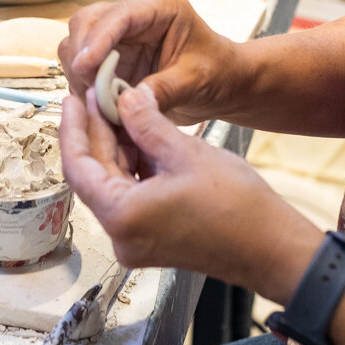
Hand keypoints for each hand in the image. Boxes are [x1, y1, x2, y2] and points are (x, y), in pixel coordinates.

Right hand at [58, 0, 251, 127]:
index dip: (98, 38)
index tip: (83, 65)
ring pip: (77, 41)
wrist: (222, 83)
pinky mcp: (110, 53)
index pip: (120, 14)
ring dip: (79, 72)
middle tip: (91, 91)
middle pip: (88, 21)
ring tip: (98, 101)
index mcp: (162, 6)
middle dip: (83, 55)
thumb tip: (127, 103)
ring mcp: (120, 32)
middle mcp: (136, 13)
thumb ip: (164, 90)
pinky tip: (98, 103)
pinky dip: (83, 84)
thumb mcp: (196, 82)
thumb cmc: (217, 73)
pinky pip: (81, 64)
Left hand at [59, 86, 321, 299]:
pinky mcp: (152, 240)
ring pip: (113, 185)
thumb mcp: (186, 153)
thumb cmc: (238, 208)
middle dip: (97, 135)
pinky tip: (141, 138)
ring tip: (121, 110)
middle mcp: (121, 235)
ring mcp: (136, 241)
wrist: (273, 248)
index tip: (72, 100)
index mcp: (122, 216)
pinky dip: (133, 168)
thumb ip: (147, 123)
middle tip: (98, 96)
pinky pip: (131, 197)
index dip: (73, 129)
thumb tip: (125, 98)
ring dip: (117, 149)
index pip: (78, 167)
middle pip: (94, 176)